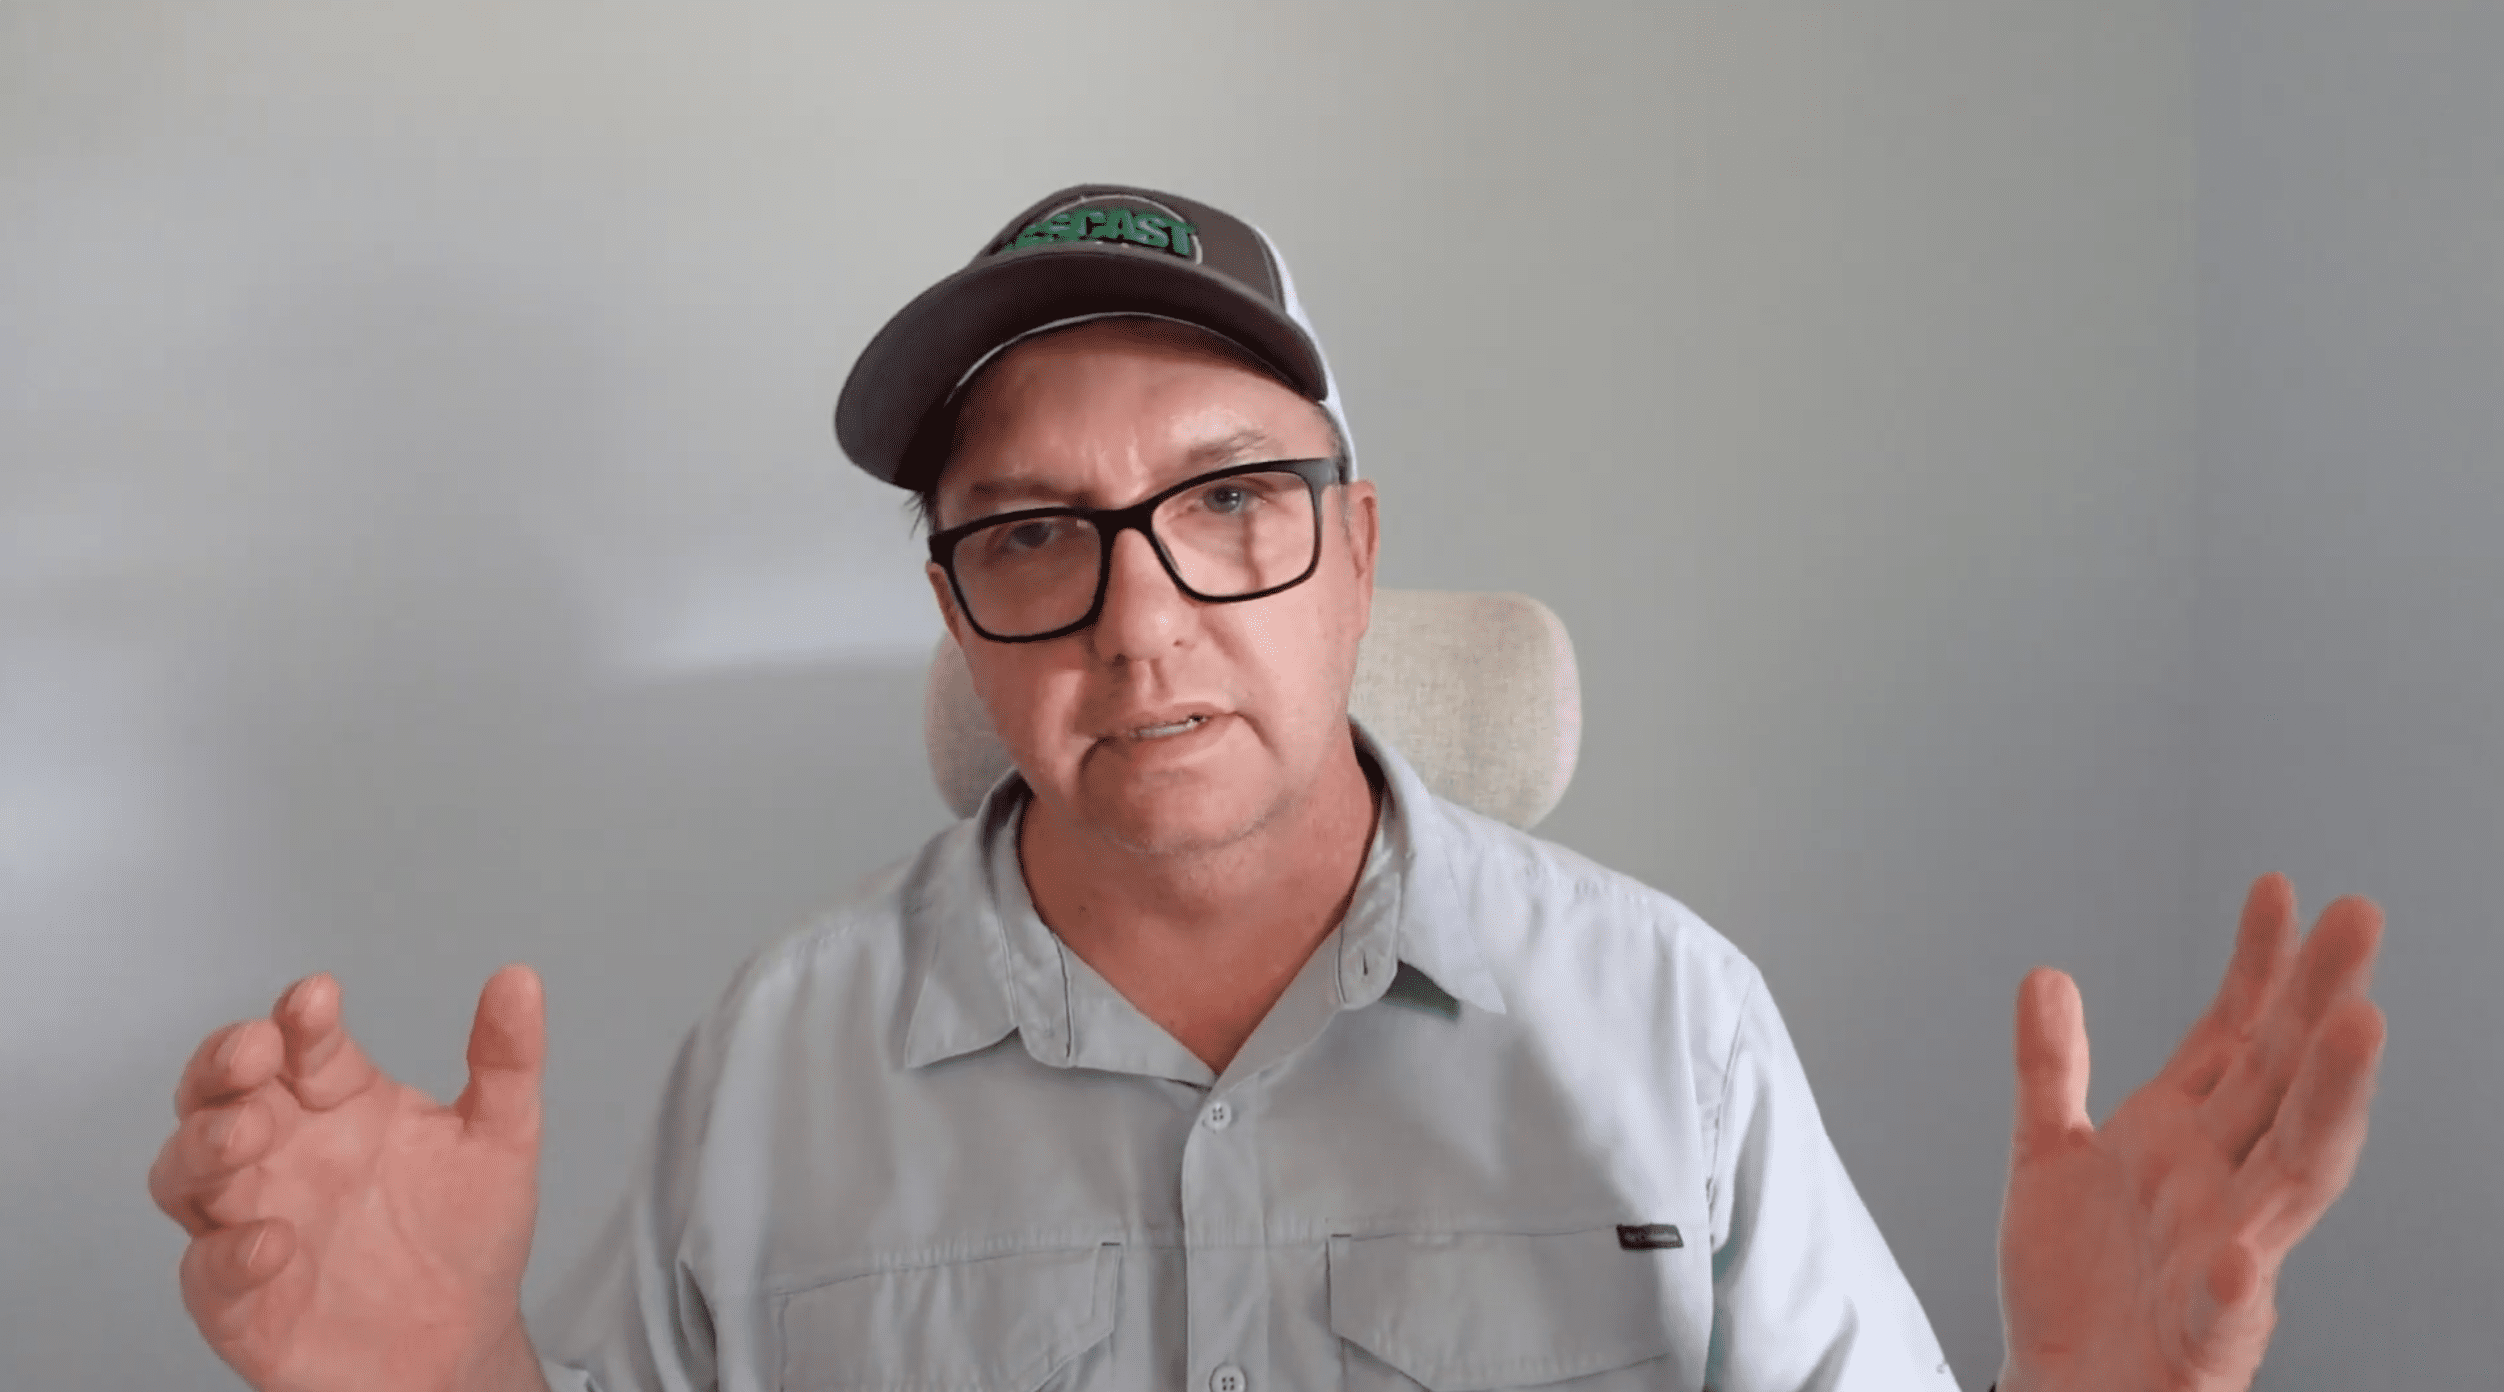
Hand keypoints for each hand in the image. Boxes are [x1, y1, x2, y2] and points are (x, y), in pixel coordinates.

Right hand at [147, 966, 553, 1391]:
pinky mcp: (240, 1300)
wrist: (459, 1347)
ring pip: (185, 1173)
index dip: (299, 1018)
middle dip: (220, 1065)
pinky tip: (271, 1243)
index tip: (318, 998)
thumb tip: (520, 980)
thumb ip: (508, 1061)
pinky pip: (207, 1273)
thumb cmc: (465, 1237)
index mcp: (339, 1103)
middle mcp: (284, 1154)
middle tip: (254, 1054)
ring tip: (247, 1133)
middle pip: (216, 1093)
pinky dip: (227, 1256)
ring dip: (203, 1146)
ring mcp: (250, 1222)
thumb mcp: (503, 1140)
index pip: (302, 1044)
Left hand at [1995, 874, 2385, 1391]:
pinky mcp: (2202, 1341)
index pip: (2237, 1036)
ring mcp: (2222, 1260)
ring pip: (2293, 1176)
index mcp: (2184, 1140)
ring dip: (2328, 1102)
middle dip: (2322, 1001)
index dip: (2259, 965)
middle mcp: (2219, 1187)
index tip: (2279, 886)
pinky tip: (2239, 1255)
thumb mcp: (2050, 1157)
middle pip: (2285, 1082)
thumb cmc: (2078, 1287)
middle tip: (2358, 918)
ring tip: (2356, 1025)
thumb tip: (2047, 975)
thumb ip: (2052, 1070)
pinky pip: (2225, 1313)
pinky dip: (2236, 1286)